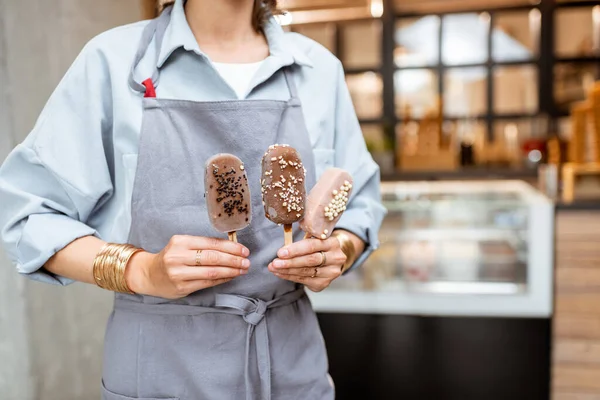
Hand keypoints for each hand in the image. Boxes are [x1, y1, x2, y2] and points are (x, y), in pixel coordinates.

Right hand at [125, 235, 249, 298]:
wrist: (149, 274)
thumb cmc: (171, 257)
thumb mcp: (183, 245)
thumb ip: (203, 245)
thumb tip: (232, 247)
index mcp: (180, 241)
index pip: (211, 243)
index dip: (230, 247)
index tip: (244, 250)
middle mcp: (178, 256)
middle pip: (213, 257)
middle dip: (234, 259)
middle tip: (247, 261)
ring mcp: (179, 273)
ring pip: (212, 272)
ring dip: (231, 271)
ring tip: (242, 270)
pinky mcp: (181, 287)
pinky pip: (207, 283)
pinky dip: (222, 279)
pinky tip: (231, 277)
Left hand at [268, 237, 346, 291]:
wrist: (331, 260)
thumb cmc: (318, 247)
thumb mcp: (315, 239)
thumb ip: (302, 241)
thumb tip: (283, 247)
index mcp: (332, 243)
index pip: (312, 245)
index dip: (295, 249)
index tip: (281, 252)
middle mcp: (335, 258)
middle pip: (310, 260)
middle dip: (290, 262)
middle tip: (275, 262)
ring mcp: (331, 272)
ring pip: (306, 271)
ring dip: (287, 270)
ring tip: (274, 268)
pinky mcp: (324, 283)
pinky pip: (304, 280)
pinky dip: (290, 276)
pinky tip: (280, 273)